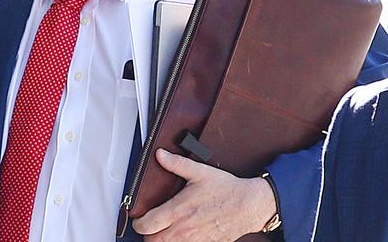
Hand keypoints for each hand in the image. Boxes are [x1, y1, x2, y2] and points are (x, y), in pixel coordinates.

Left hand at [131, 148, 276, 241]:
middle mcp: (183, 229)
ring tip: (162, 231)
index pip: (147, 225)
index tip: (139, 218)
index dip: (138, 223)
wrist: (248, 205)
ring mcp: (193, 240)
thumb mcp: (199, 172)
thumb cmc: (226, 190)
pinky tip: (180, 235)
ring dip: (162, 240)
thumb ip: (177, 164)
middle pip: (152, 241)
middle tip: (149, 225)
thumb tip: (161, 155)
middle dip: (148, 234)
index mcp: (178, 210)